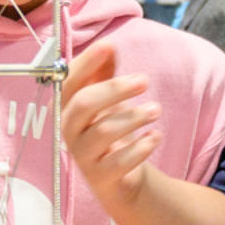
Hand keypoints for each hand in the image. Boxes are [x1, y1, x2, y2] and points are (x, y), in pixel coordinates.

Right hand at [63, 44, 161, 208]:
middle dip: (115, 88)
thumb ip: (104, 74)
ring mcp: (83, 157)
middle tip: (144, 80)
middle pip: (84, 104)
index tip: (108, 46)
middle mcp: (70, 132)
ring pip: (104, 131)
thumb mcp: (107, 101)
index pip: (68, 83)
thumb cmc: (108, 131)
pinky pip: (119, 162)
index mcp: (68, 109)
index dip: (86, 63)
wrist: (119, 178)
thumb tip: (108, 46)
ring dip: (134, 116)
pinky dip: (141, 147)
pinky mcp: (101, 178)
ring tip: (156, 110)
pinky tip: (155, 136)